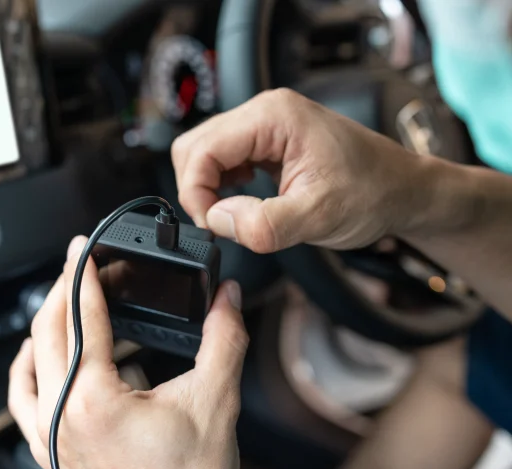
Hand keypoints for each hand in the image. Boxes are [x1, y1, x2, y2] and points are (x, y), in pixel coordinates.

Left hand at [8, 236, 249, 468]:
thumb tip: (228, 299)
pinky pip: (22, 399)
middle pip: (48, 332)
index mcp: (93, 400)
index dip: (82, 273)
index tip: (82, 246)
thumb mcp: (214, 402)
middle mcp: (59, 417)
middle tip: (80, 264)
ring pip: (30, 362)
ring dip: (46, 326)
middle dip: (64, 291)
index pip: (82, 316)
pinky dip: (29, 368)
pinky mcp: (50, 453)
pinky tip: (40, 357)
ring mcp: (49, 438)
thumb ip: (223, 339)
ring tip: (69, 304)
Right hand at [172, 88, 430, 252]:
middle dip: (198, 191)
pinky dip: (222, 186)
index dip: (196, 193)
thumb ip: (264, 223)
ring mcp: (265, 125)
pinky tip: (243, 203)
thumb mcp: (318, 217)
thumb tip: (218, 220)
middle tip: (223, 224)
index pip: (202, 149)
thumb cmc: (373, 194)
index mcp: (273, 117)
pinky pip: (224, 160)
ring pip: (205, 154)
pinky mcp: (266, 141)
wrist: (403, 191)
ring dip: (209, 189)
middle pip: (195, 147)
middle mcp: (264, 112)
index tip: (214, 226)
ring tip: (237, 216)